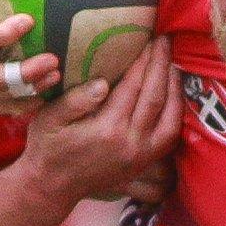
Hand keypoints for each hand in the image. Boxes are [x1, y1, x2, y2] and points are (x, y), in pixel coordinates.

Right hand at [20, 38, 181, 205]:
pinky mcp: (145, 162)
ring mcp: (141, 155)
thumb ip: (75, 100)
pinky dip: (177, 112)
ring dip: (174, 88)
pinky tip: (174, 94)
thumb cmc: (48, 147)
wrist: (52, 186)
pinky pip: (171, 135)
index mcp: (106, 129)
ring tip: (172, 63)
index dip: (142, 61)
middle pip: (155, 97)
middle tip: (164, 41)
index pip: (132, 87)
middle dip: (161, 65)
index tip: (147, 39)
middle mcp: (129, 143)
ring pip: (171, 117)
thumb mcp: (49, 119)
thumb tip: (103, 82)